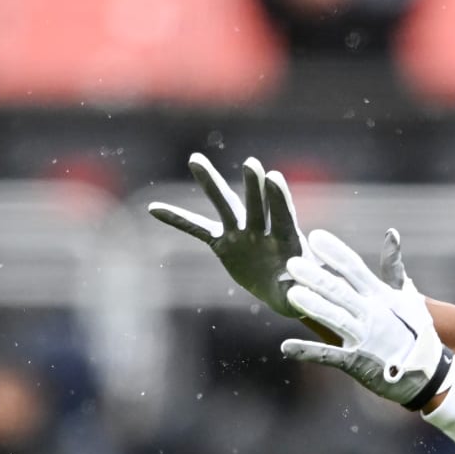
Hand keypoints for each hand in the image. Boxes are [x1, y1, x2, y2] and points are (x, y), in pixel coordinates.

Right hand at [147, 153, 308, 317]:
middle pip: (255, 203)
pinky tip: (154, 208)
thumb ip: (295, 291)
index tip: (274, 176)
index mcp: (286, 239)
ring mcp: (240, 232)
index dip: (278, 198)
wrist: (282, 289)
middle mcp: (262, 229)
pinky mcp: (222, 242)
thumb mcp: (299, 293)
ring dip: (211, 183)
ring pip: (225, 205)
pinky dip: (178, 219)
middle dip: (252, 184)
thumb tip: (295, 294)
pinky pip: (197, 229)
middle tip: (251, 163)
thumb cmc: (300, 289)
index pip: (282, 215)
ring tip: (195, 159)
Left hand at [281, 230, 452, 409]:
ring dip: (314, 306)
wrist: (429, 372)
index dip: (335, 252)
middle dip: (317, 276)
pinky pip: (329, 356)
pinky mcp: (356, 362)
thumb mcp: (408, 297)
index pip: (355, 268)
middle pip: (340, 291)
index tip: (315, 237)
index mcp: (380, 296)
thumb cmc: (416, 331)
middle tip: (293, 262)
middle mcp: (372, 314)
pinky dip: (308, 352)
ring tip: (292, 294)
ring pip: (335, 318)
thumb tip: (391, 233)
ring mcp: (364, 338)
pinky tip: (287, 347)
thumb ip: (394, 267)